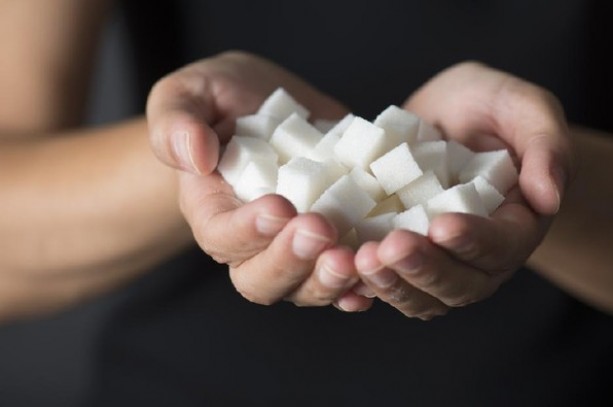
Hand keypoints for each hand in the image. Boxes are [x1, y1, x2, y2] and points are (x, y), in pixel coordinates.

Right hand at [147, 51, 371, 309]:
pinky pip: (345, 277)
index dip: (248, 230)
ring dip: (330, 279)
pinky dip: (361, 283)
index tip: (278, 206)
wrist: (267, 104)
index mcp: (211, 210)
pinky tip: (376, 276)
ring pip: (306, 287)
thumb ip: (177, 123)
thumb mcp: (189, 94)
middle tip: (320, 229)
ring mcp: (296, 247)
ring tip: (354, 258)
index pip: (221, 237)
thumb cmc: (220, 99)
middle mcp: (252, 242)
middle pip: (261, 279)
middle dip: (292, 260)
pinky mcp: (334, 240)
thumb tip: (194, 156)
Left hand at [353, 62, 573, 318]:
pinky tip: (341, 267)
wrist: (452, 121)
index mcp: (516, 224)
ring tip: (360, 259)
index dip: (474, 241)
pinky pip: (389, 285)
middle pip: (460, 284)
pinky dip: (366, 285)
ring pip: (422, 296)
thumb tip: (549, 197)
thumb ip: (546, 145)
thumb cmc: (493, 109)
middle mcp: (480, 256)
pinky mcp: (404, 258)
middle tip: (389, 248)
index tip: (442, 224)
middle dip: (424, 269)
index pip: (501, 246)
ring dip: (391, 284)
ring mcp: (440, 262)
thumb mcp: (524, 108)